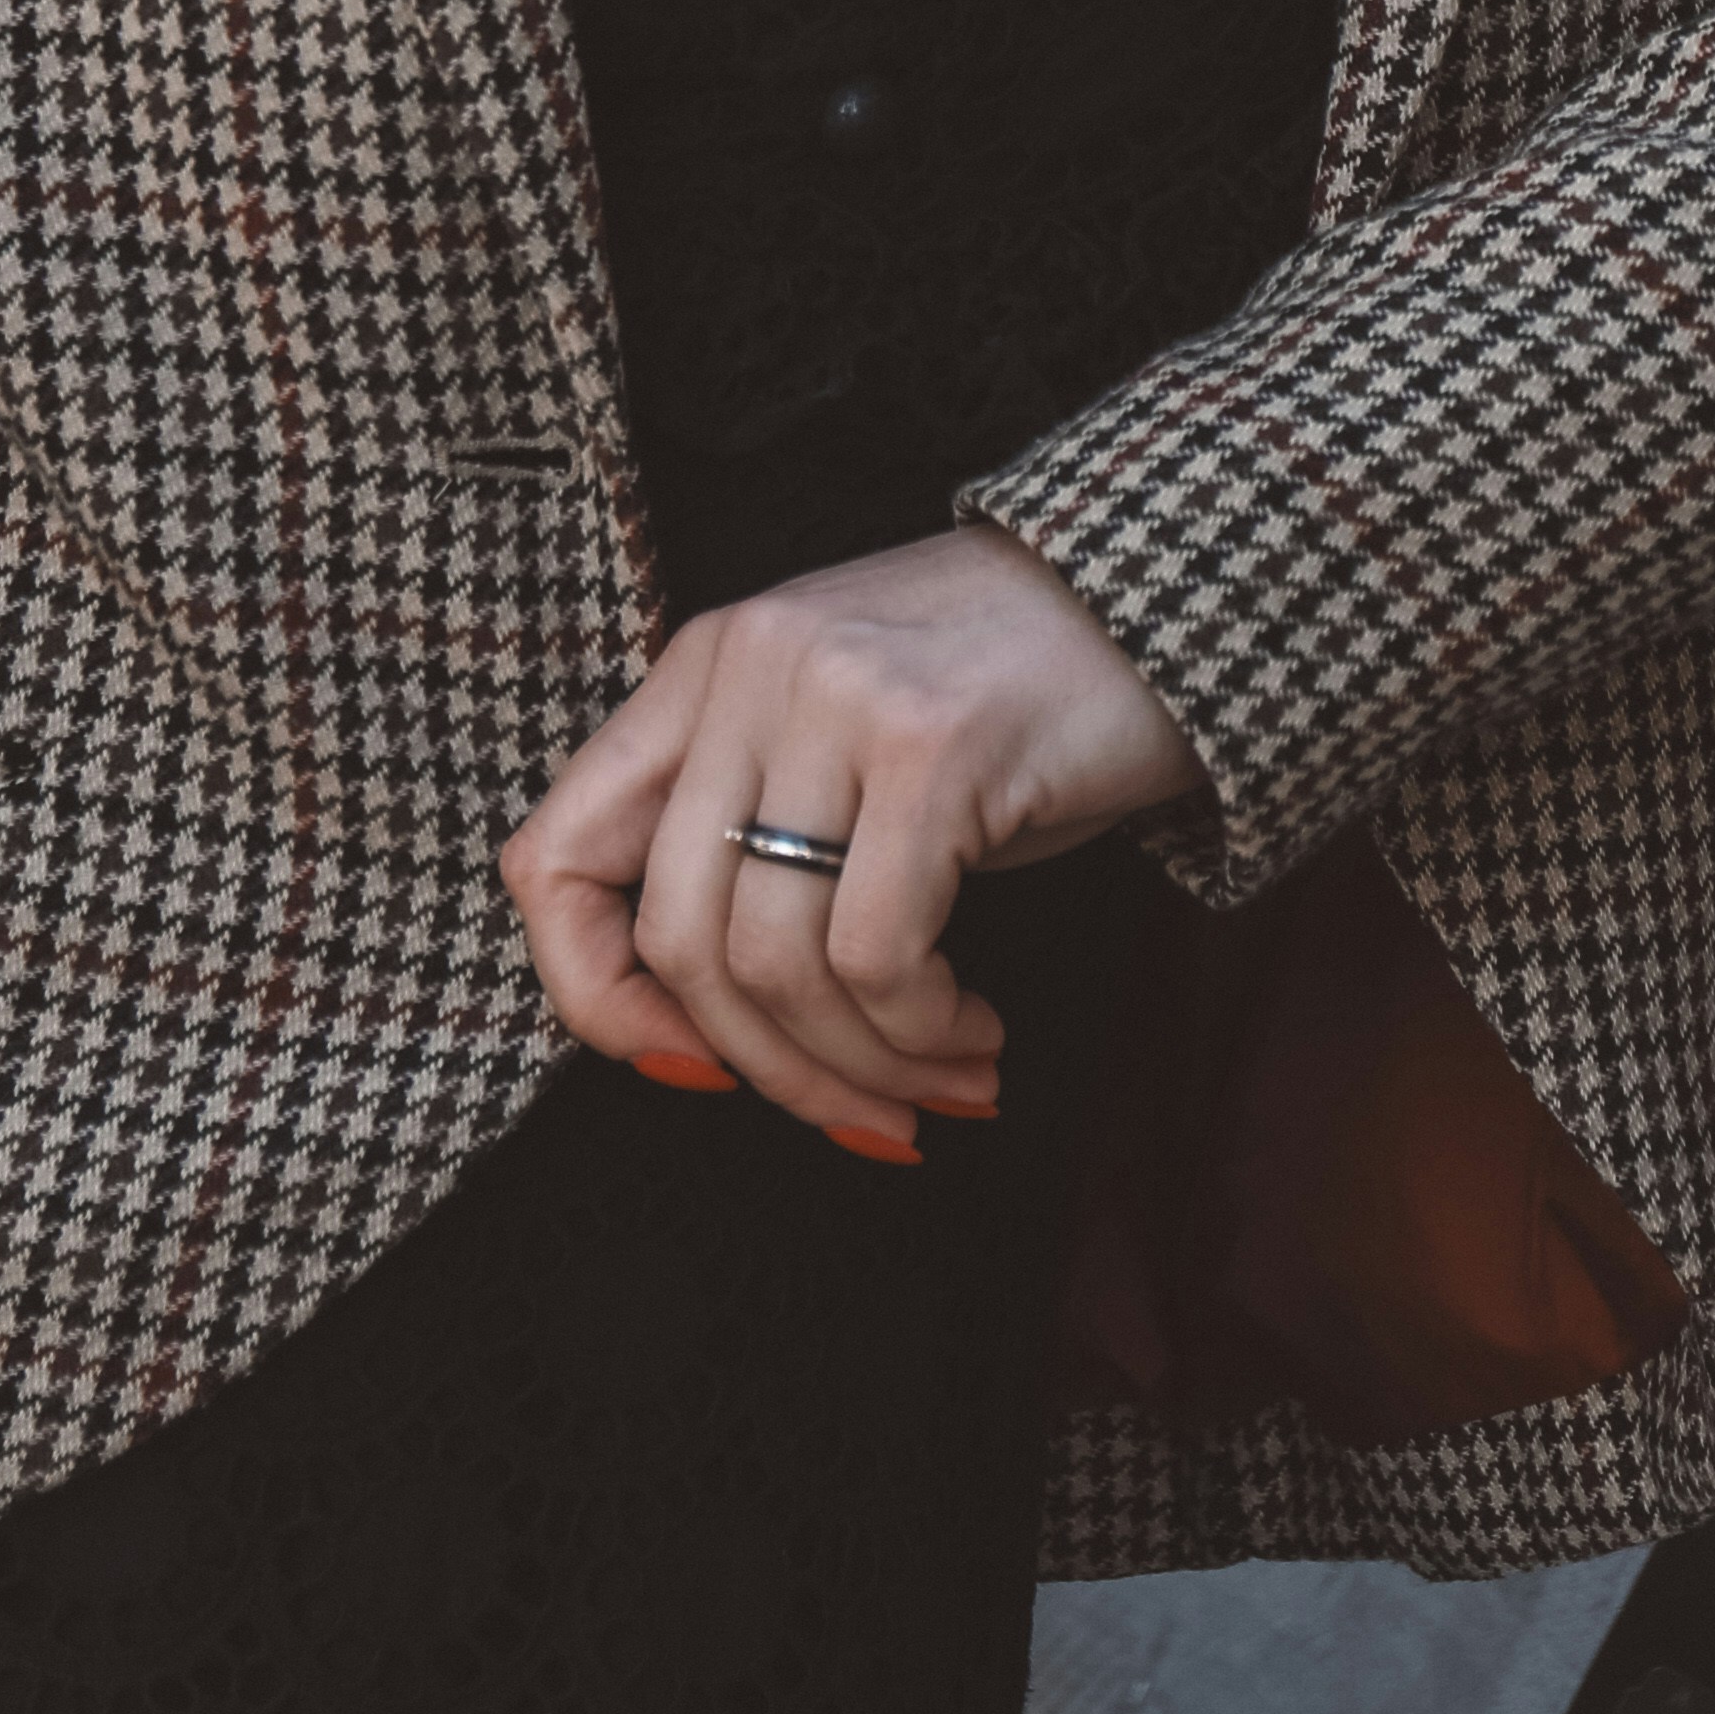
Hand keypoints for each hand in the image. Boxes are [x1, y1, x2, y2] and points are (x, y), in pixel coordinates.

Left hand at [501, 520, 1203, 1155]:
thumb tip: (698, 1040)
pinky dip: (921, 1030)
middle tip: (865, 1117)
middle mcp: (746, 669)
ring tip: (943, 1076)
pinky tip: (975, 1031)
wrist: (1166, 596)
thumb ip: (753, 843)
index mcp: (700, 670)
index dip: (596, 997)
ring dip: (862, 1065)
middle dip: (769, 1070)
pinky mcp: (933, 746)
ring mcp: (835, 698)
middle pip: (675, 941)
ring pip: (774, 965)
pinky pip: (876, 953)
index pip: (548, 861)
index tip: (694, 1066)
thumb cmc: (1008, 701)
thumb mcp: (843, 748)